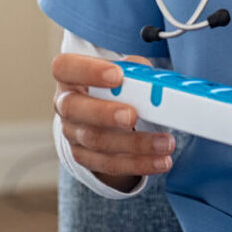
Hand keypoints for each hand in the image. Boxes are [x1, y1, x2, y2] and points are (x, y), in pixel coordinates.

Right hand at [52, 53, 174, 192]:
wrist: (105, 112)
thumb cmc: (115, 85)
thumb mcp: (124, 71)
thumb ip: (135, 70)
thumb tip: (152, 81)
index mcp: (70, 76)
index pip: (65, 68)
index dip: (88, 71)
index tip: (117, 75)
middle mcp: (66, 104)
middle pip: (74, 108)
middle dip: (105, 113)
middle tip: (133, 116)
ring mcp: (72, 133)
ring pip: (97, 141)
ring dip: (135, 144)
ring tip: (165, 143)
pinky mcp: (85, 157)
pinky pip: (109, 164)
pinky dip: (138, 163)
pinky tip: (160, 161)